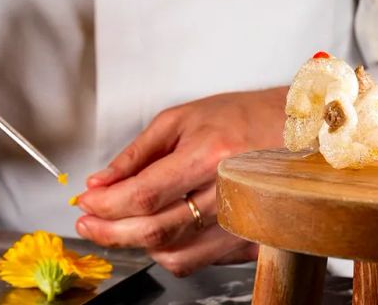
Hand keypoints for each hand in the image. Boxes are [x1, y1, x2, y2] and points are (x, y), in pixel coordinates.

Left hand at [74, 87, 287, 275]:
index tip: (85, 202)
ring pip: (174, 254)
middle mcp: (228, 191)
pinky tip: (161, 228)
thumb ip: (137, 153)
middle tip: (89, 222)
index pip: (143, 194)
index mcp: (210, 154)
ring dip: (138, 243)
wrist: (292, 127)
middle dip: (110, 231)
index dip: (105, 204)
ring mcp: (242, 221)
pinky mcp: (250, 239)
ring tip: (125, 223)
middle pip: (155, 230)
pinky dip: (170, 250)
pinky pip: (198, 261)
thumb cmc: (239, 116)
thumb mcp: (181, 119)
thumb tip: (100, 181)